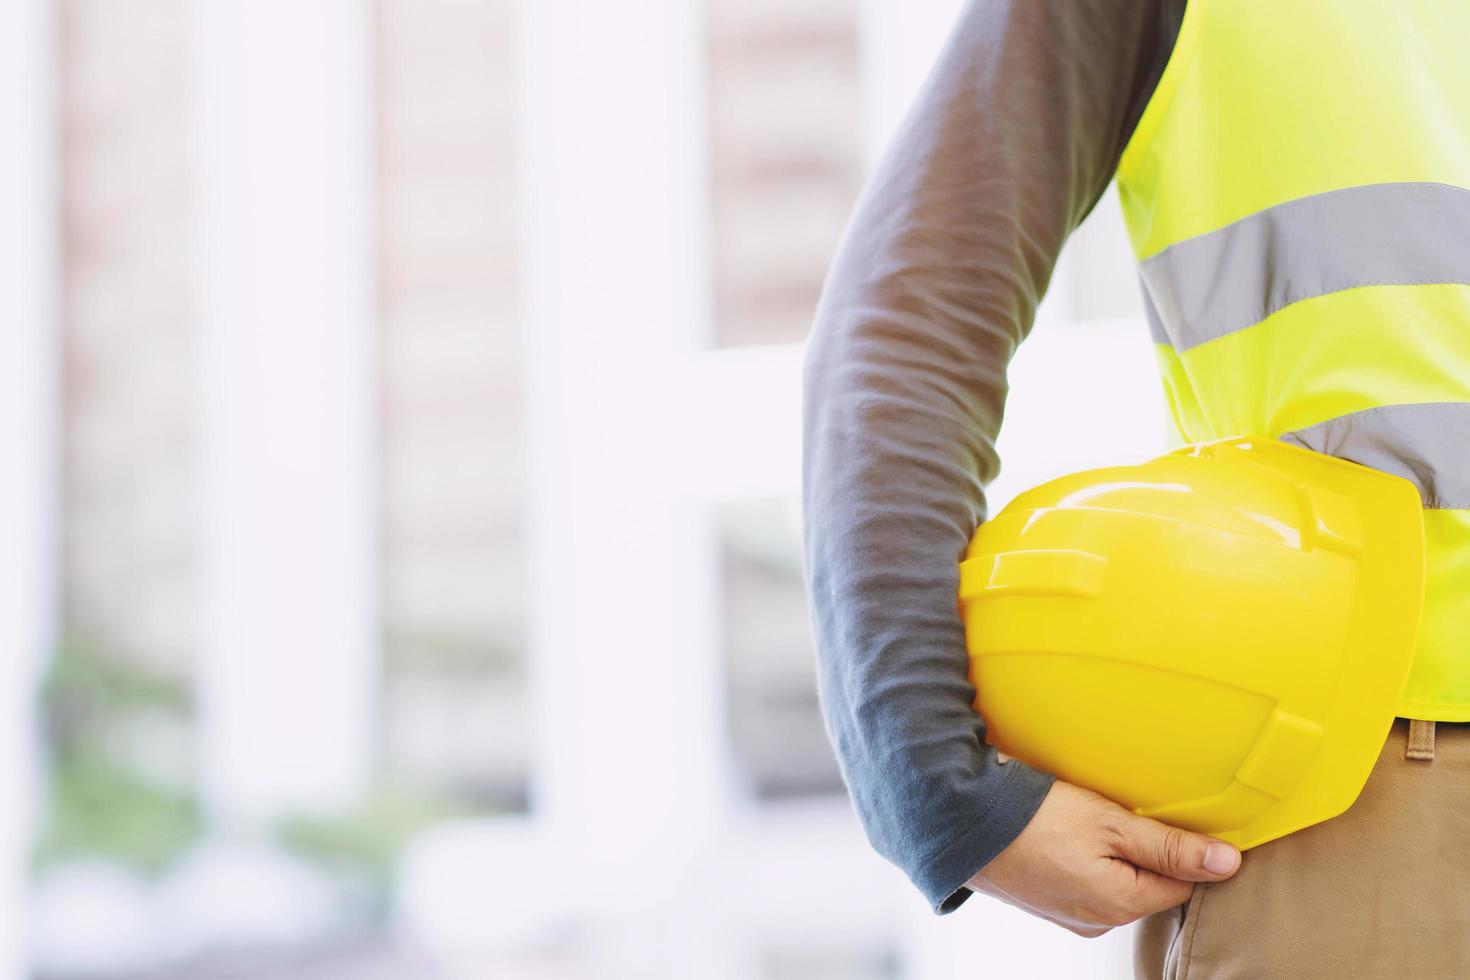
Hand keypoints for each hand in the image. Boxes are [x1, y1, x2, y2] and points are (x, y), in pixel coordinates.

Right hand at [967, 778, 1241, 936]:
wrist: (961, 822)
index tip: (1159, 815)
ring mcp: (1070, 916)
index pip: (1184, 883)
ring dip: (1112, 854)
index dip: (1181, 846)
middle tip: (1117, 813)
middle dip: (1143, 850)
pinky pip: (1085, 884)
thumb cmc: (1034, 818)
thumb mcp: (1110, 822)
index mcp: (1122, 904)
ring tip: (1085, 821)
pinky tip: (1065, 835)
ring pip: (1117, 884)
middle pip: (1150, 885)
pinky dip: (1084, 860)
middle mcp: (1099, 920)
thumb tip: (1228, 863)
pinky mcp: (1048, 905)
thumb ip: (1171, 845)